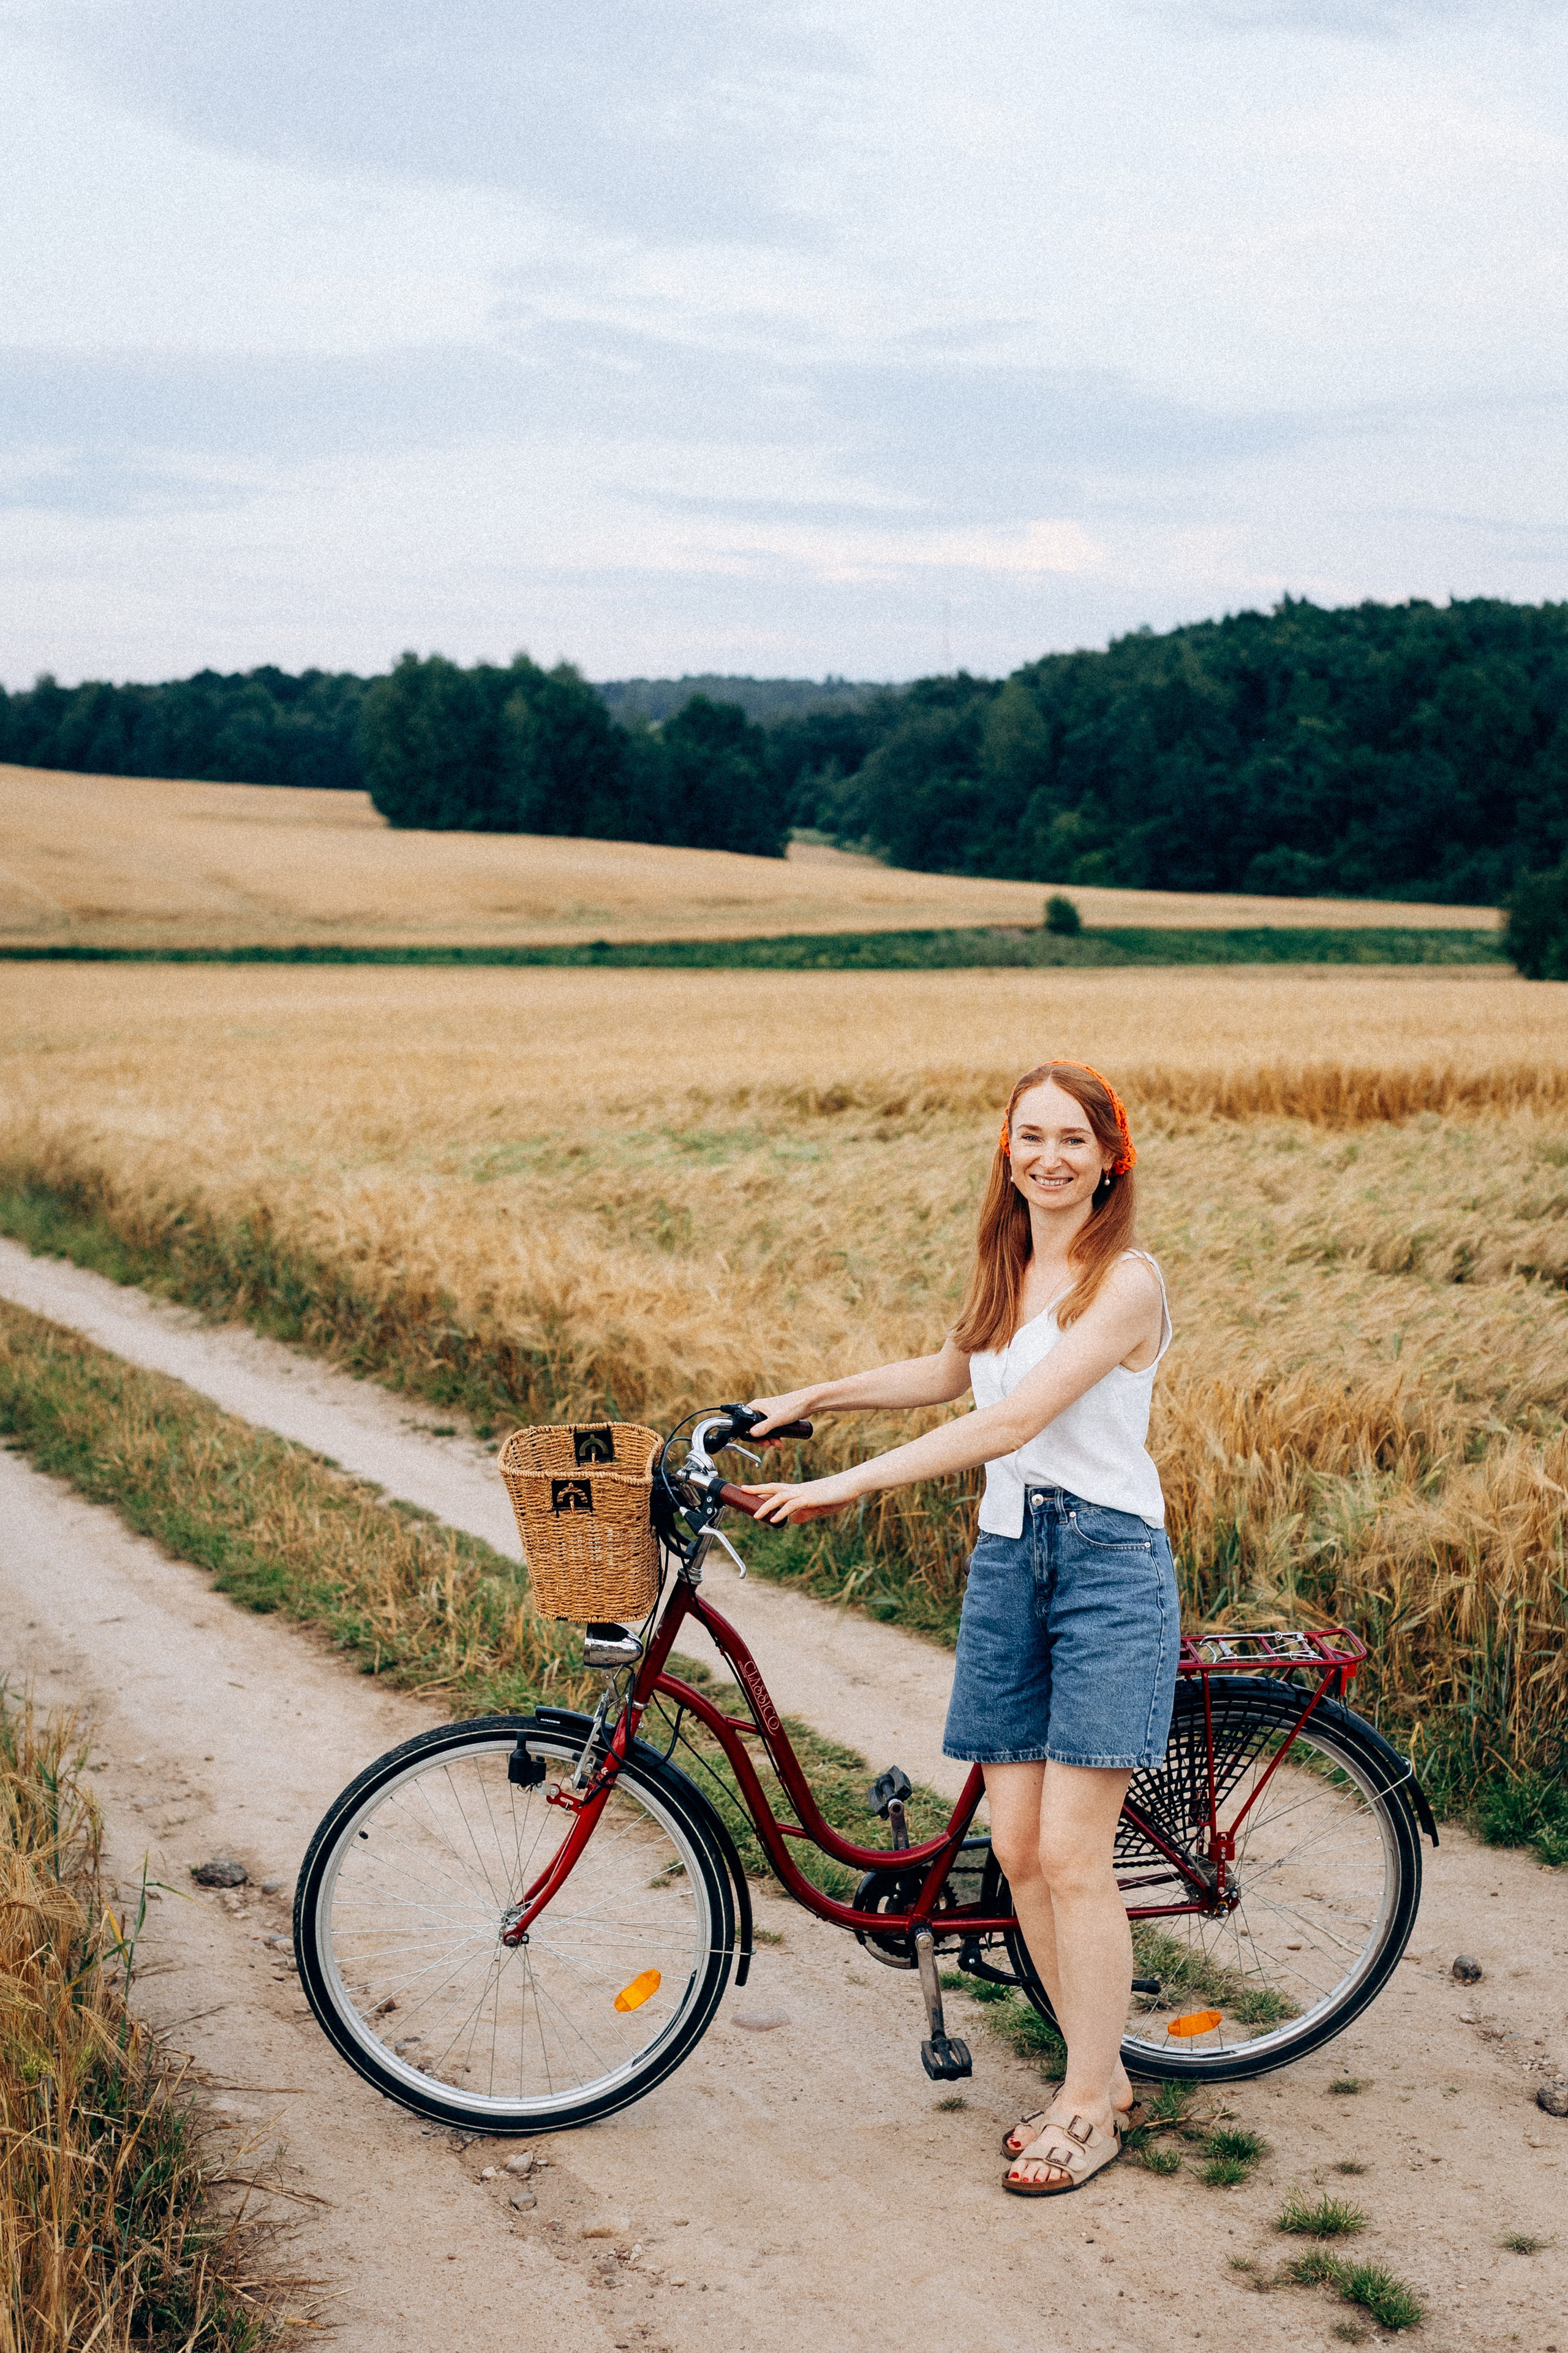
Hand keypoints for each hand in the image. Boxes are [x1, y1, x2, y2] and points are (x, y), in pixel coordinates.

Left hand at [740, 1473, 857, 1524]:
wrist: (851, 1485)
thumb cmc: (837, 1494)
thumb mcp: (819, 1507)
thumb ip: (805, 1513)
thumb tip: (792, 1520)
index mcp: (800, 1490)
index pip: (778, 1490)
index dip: (763, 1491)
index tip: (751, 1492)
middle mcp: (798, 1489)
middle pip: (773, 1487)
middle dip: (757, 1489)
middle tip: (743, 1490)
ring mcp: (804, 1492)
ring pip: (779, 1497)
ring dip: (766, 1505)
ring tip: (756, 1516)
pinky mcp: (810, 1498)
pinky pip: (792, 1505)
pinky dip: (781, 1512)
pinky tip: (774, 1520)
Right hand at [745, 1389, 818, 1437]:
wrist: (808, 1403)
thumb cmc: (792, 1406)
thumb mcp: (776, 1419)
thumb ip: (764, 1427)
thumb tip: (752, 1434)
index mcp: (756, 1406)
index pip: (745, 1422)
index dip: (749, 1434)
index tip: (759, 1441)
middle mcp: (760, 1409)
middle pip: (754, 1428)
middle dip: (762, 1439)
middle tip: (769, 1444)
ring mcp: (768, 1413)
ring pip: (764, 1430)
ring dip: (769, 1439)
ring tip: (778, 1444)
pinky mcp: (776, 1417)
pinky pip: (771, 1430)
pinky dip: (774, 1436)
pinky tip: (780, 1442)